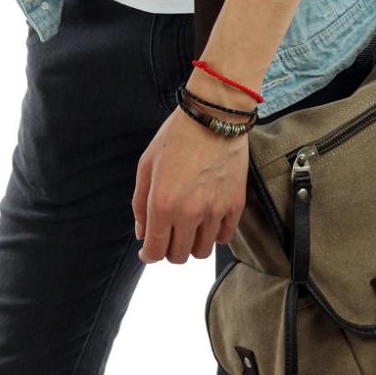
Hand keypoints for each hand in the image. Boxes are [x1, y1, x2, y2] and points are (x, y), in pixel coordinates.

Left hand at [132, 96, 250, 263]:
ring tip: (189, 228)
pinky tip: (208, 221)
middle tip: (168, 236)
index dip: (149, 256)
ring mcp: (215, 211)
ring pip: (203, 251)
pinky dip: (214, 235)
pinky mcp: (235, 205)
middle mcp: (189, 213)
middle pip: (178, 256)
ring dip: (192, 244)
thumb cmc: (176, 137)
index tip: (149, 252)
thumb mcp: (146, 166)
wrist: (214, 117)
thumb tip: (142, 233)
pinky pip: (224, 237)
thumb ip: (140, 204)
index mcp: (163, 204)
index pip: (155, 252)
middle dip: (169, 250)